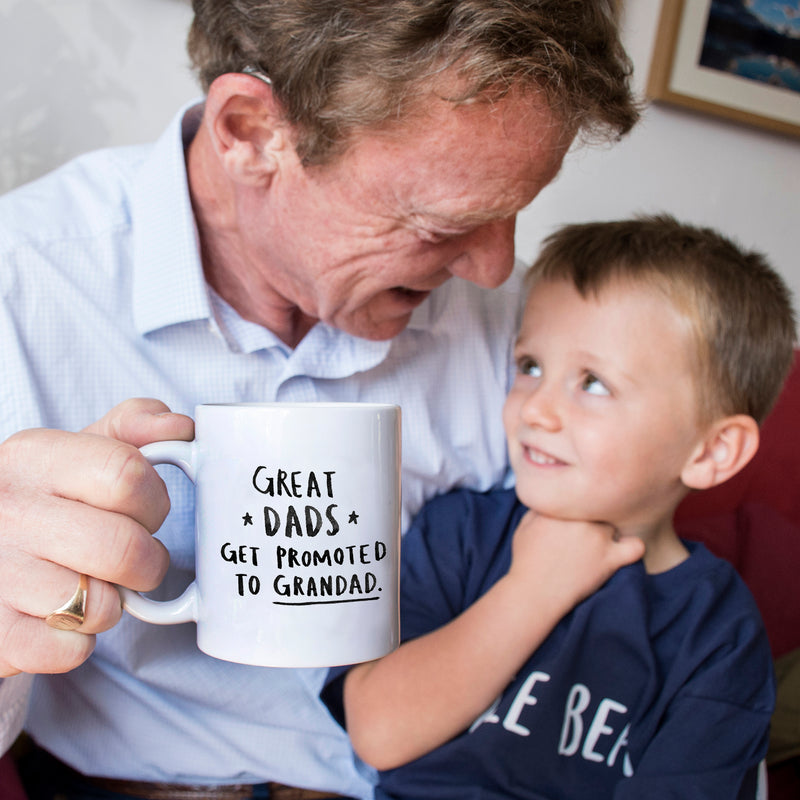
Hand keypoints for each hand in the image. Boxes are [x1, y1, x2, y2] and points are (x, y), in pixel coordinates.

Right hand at [0, 398, 192, 675]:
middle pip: (124, 548)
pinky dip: (79, 642)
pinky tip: (60, 618)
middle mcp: (7, 511)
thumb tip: (181, 428)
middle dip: (147, 562)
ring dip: (112, 604)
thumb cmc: (43, 502)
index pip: (128, 475)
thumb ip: (133, 429)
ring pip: (100, 607)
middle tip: (134, 559)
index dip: (154, 502)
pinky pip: (70, 651)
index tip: (146, 512)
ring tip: (90, 585)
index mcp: (34, 457)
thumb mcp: (76, 453)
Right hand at [507, 510, 644, 615]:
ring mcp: (597, 538)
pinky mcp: (609, 559)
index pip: (579, 496)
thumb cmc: (527, 559)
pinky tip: (622, 551)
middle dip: (591, 519)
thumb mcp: (525, 524)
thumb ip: (541, 506)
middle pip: (598, 508)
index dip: (577, 508)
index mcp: (561, 507)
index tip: (572, 521)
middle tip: (581, 535)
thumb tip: (556, 497)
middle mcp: (581, 518)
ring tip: (596, 545)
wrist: (534, 592)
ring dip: (607, 533)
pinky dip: (632, 547)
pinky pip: (635, 547)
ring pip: (614, 523)